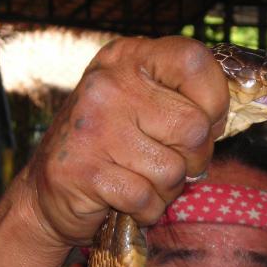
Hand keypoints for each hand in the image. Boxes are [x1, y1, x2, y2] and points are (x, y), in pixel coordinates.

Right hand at [21, 36, 229, 245]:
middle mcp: (109, 83)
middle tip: (167, 161)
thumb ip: (183, 98)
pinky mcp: (83, 170)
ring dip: (166, 188)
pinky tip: (123, 198)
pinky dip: (145, 209)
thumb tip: (220, 120)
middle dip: (193, 158)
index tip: (202, 121)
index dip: (214, 101)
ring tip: (139, 178)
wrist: (46, 192)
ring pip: (174, 170)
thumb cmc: (111, 145)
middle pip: (194, 127)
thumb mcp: (144, 102)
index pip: (196, 62)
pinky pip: (147, 199)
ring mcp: (93, 126)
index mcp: (129, 57)